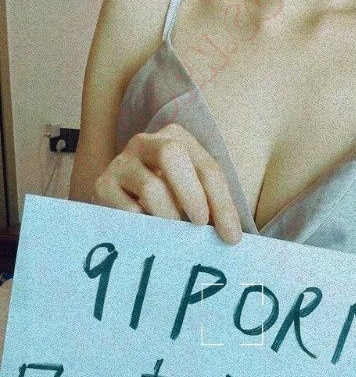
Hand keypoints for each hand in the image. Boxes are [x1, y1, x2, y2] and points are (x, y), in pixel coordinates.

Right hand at [93, 124, 242, 244]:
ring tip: (174, 232)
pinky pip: (129, 211)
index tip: (231, 238)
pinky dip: (145, 226)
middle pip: (171, 155)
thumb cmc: (168, 203)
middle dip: (191, 194)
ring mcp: (121, 163)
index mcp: (175, 138)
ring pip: (151, 188)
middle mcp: (145, 142)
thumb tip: (231, 237)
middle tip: (199, 224)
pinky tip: (150, 232)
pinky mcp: (102, 186)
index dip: (222, 205)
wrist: (122, 209)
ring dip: (169, 217)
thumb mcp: (194, 197)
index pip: (206, 168)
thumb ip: (211, 208)